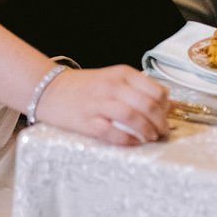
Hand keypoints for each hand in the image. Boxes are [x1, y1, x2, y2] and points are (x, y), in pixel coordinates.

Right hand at [35, 64, 170, 145]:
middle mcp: (112, 86)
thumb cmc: (85, 87)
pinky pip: (113, 133)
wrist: (50, 89)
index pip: (156, 91)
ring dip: (147, 131)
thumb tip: (166, 106)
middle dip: (161, 122)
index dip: (166, 107)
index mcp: (122, 74)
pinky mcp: (87, 122)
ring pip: (133, 118)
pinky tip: (134, 142)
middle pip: (148, 106)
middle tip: (163, 131)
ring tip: (151, 137)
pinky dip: (128, 140)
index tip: (166, 116)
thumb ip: (138, 89)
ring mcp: (99, 104)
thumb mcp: (113, 78)